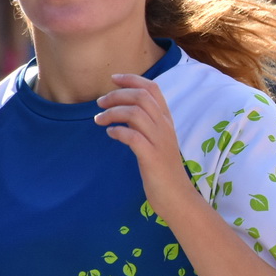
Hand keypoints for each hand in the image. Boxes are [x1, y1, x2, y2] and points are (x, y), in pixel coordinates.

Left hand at [95, 73, 193, 210]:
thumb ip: (145, 124)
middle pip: (141, 97)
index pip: (152, 89)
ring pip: (135, 113)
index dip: (132, 79)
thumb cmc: (163, 169)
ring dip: (112, 113)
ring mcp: (159, 141)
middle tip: (100, 103)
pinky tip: (110, 134)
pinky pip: (132, 136)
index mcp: (166, 120)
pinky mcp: (151, 157)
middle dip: (116, 95)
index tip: (113, 79)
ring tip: (99, 120)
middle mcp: (164, 127)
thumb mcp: (156, 141)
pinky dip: (118, 131)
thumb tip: (123, 111)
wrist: (176, 196)